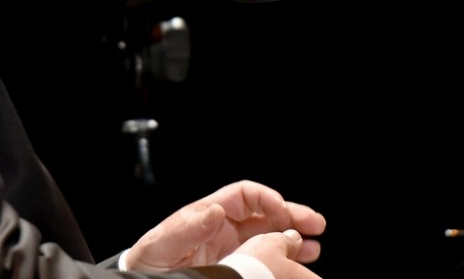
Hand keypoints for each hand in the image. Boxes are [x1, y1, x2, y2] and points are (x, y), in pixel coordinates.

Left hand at [124, 179, 325, 271]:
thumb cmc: (147, 262)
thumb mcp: (161, 244)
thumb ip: (186, 228)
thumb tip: (214, 210)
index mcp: (207, 214)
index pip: (244, 194)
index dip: (267, 197)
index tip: (283, 210)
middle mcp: (223, 227)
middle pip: (264, 212)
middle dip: (291, 214)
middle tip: (315, 223)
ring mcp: (232, 248)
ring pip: (270, 235)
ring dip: (293, 237)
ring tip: (314, 246)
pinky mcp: (235, 267)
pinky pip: (264, 258)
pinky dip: (283, 258)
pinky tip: (300, 263)